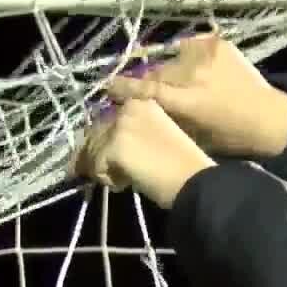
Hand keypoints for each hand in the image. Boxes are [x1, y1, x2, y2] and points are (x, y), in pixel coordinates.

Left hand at [74, 98, 215, 209]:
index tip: (116, 156)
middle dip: (101, 154)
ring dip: (105, 168)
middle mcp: (128, 108)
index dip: (107, 140)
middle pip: (96, 133)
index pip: (109, 119)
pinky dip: (108, 180)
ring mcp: (120, 126)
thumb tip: (116, 148)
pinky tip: (125, 184)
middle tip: (118, 171)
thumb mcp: (161, 136)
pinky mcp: (114, 147)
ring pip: (93, 150)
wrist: (193, 180)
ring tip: (124, 179)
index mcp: (142, 102)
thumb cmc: (186, 163)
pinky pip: (97, 168)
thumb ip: (138, 133)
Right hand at [104, 30, 286, 159]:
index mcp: (188, 102)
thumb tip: (138, 109)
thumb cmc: (230, 138)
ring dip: (168, 68)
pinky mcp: (217, 42)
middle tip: (142, 87)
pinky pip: (188, 47)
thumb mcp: (193, 136)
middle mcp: (194, 74)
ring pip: (170, 58)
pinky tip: (194, 69)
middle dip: (147, 79)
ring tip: (177, 81)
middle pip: (155, 71)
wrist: (271, 118)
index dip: (124, 87)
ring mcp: (207, 54)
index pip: (146, 89)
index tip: (109, 85)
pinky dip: (186, 57)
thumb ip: (166, 119)